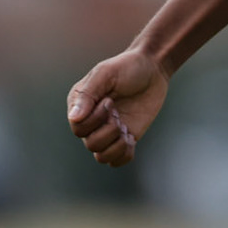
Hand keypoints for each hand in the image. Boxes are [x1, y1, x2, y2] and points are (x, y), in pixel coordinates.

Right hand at [66, 50, 167, 166]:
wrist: (153, 69)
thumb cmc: (127, 67)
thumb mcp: (105, 74)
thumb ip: (88, 95)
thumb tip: (74, 119)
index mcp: (80, 105)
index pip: (78, 129)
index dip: (95, 120)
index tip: (110, 100)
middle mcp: (91, 121)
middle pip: (91, 144)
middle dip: (109, 130)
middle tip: (119, 112)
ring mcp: (108, 131)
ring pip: (102, 157)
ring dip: (117, 144)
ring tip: (125, 126)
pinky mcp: (125, 138)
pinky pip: (118, 161)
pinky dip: (125, 153)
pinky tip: (131, 136)